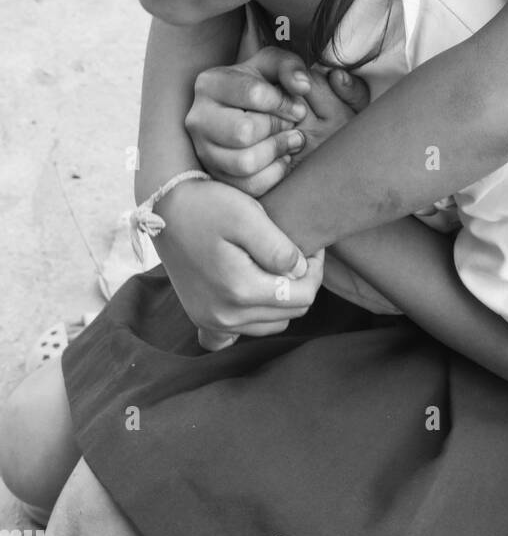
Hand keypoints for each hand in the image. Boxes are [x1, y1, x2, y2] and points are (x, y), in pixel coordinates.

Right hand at [155, 177, 323, 341]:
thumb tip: (301, 271)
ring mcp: (211, 320)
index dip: (315, 271)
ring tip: (277, 265)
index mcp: (240, 291)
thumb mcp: (247, 216)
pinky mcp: (202, 317)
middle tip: (298, 252)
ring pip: (272, 323)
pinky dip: (256, 314)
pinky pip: (242, 330)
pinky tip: (255, 290)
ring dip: (283, 298)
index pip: (303, 297)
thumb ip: (279, 248)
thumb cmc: (207, 205)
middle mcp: (225, 316)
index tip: (312, 246)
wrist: (165, 206)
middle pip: (290, 313)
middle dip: (302, 284)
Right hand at [186, 47, 369, 195]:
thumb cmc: (260, 85)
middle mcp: (198, 118)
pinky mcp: (214, 175)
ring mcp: (202, 150)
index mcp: (210, 83)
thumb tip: (302, 86)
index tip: (297, 106)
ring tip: (291, 140)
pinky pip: (248, 186)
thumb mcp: (273, 65)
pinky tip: (281, 158)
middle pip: (244, 132)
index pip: (253, 94)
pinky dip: (273, 174)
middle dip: (277, 128)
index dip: (284, 103)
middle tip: (291, 124)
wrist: (243, 109)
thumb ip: (290, 66)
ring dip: (277, 152)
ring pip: (244, 163)